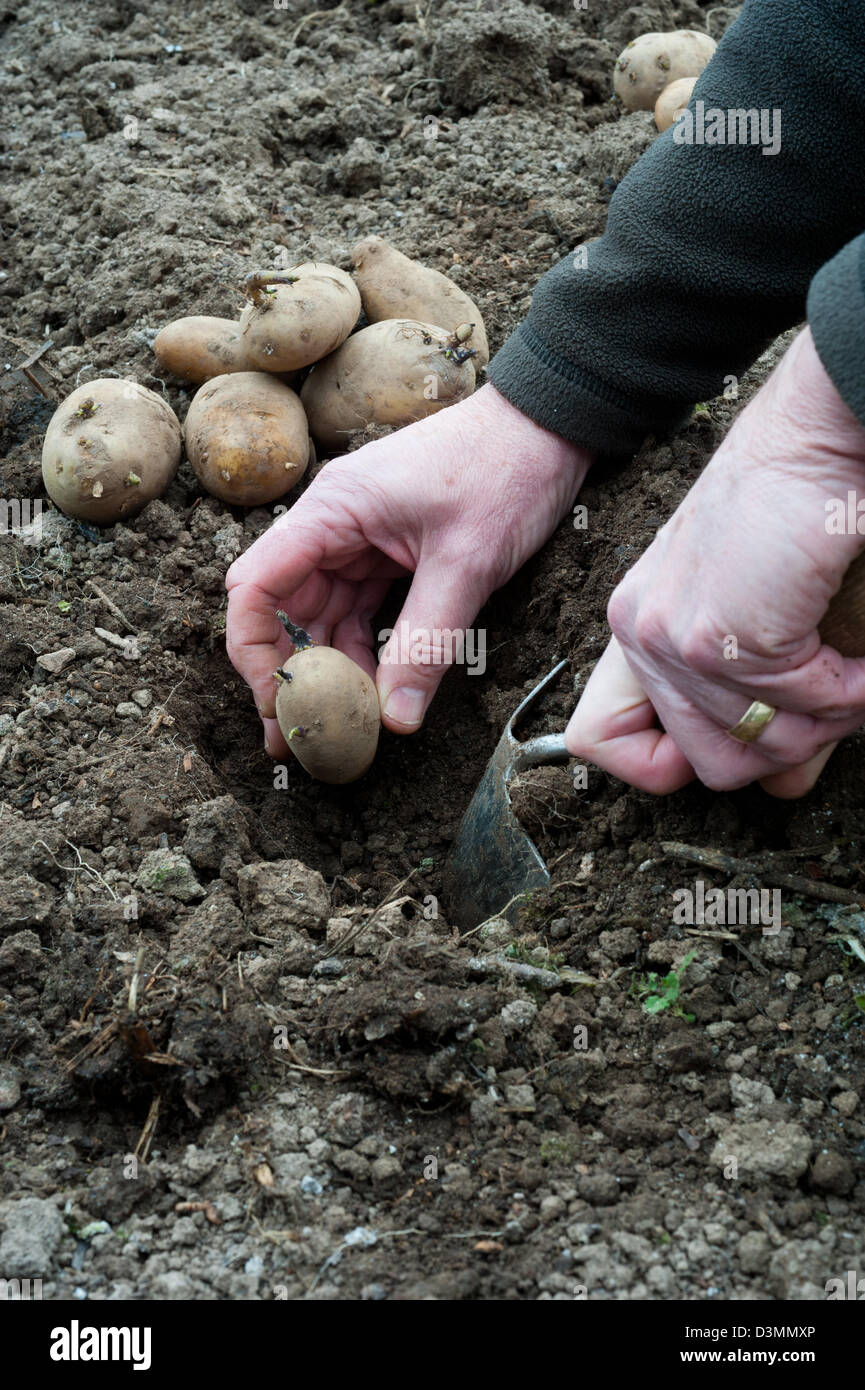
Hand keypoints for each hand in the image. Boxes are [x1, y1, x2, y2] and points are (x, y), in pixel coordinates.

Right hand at [227, 384, 590, 756]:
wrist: (549, 426)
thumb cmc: (505, 471)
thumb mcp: (466, 563)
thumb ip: (428, 642)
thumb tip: (395, 719)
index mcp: (331, 512)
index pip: (255, 585)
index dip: (253, 649)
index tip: (276, 701)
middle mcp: (333, 526)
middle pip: (285, 609)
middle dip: (289, 674)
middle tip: (296, 737)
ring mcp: (360, 539)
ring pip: (325, 617)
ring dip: (328, 670)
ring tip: (331, 729)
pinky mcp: (390, 553)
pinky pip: (362, 610)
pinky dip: (364, 652)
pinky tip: (372, 694)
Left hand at [565, 328, 864, 798]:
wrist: (819, 430)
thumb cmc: (803, 512)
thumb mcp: (767, 618)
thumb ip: (765, 705)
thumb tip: (783, 787)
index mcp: (639, 625)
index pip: (599, 740)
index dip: (668, 765)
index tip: (743, 739)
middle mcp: (640, 633)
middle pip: (709, 765)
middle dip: (791, 748)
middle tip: (835, 698)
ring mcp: (673, 637)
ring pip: (761, 749)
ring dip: (832, 720)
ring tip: (857, 670)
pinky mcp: (720, 636)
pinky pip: (804, 711)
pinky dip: (854, 693)